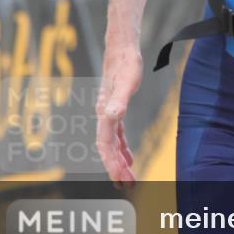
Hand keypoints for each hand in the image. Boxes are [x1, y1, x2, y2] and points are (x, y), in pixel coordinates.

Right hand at [96, 40, 142, 187]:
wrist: (122, 48)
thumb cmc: (126, 63)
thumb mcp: (127, 81)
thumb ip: (119, 99)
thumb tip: (113, 115)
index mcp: (104, 112)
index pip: (106, 145)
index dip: (112, 163)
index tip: (121, 179)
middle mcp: (104, 115)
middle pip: (107, 148)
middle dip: (116, 168)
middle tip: (128, 185)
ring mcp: (108, 113)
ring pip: (112, 144)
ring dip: (119, 161)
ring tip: (129, 178)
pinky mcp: (116, 108)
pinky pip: (117, 135)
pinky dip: (122, 148)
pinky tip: (129, 157)